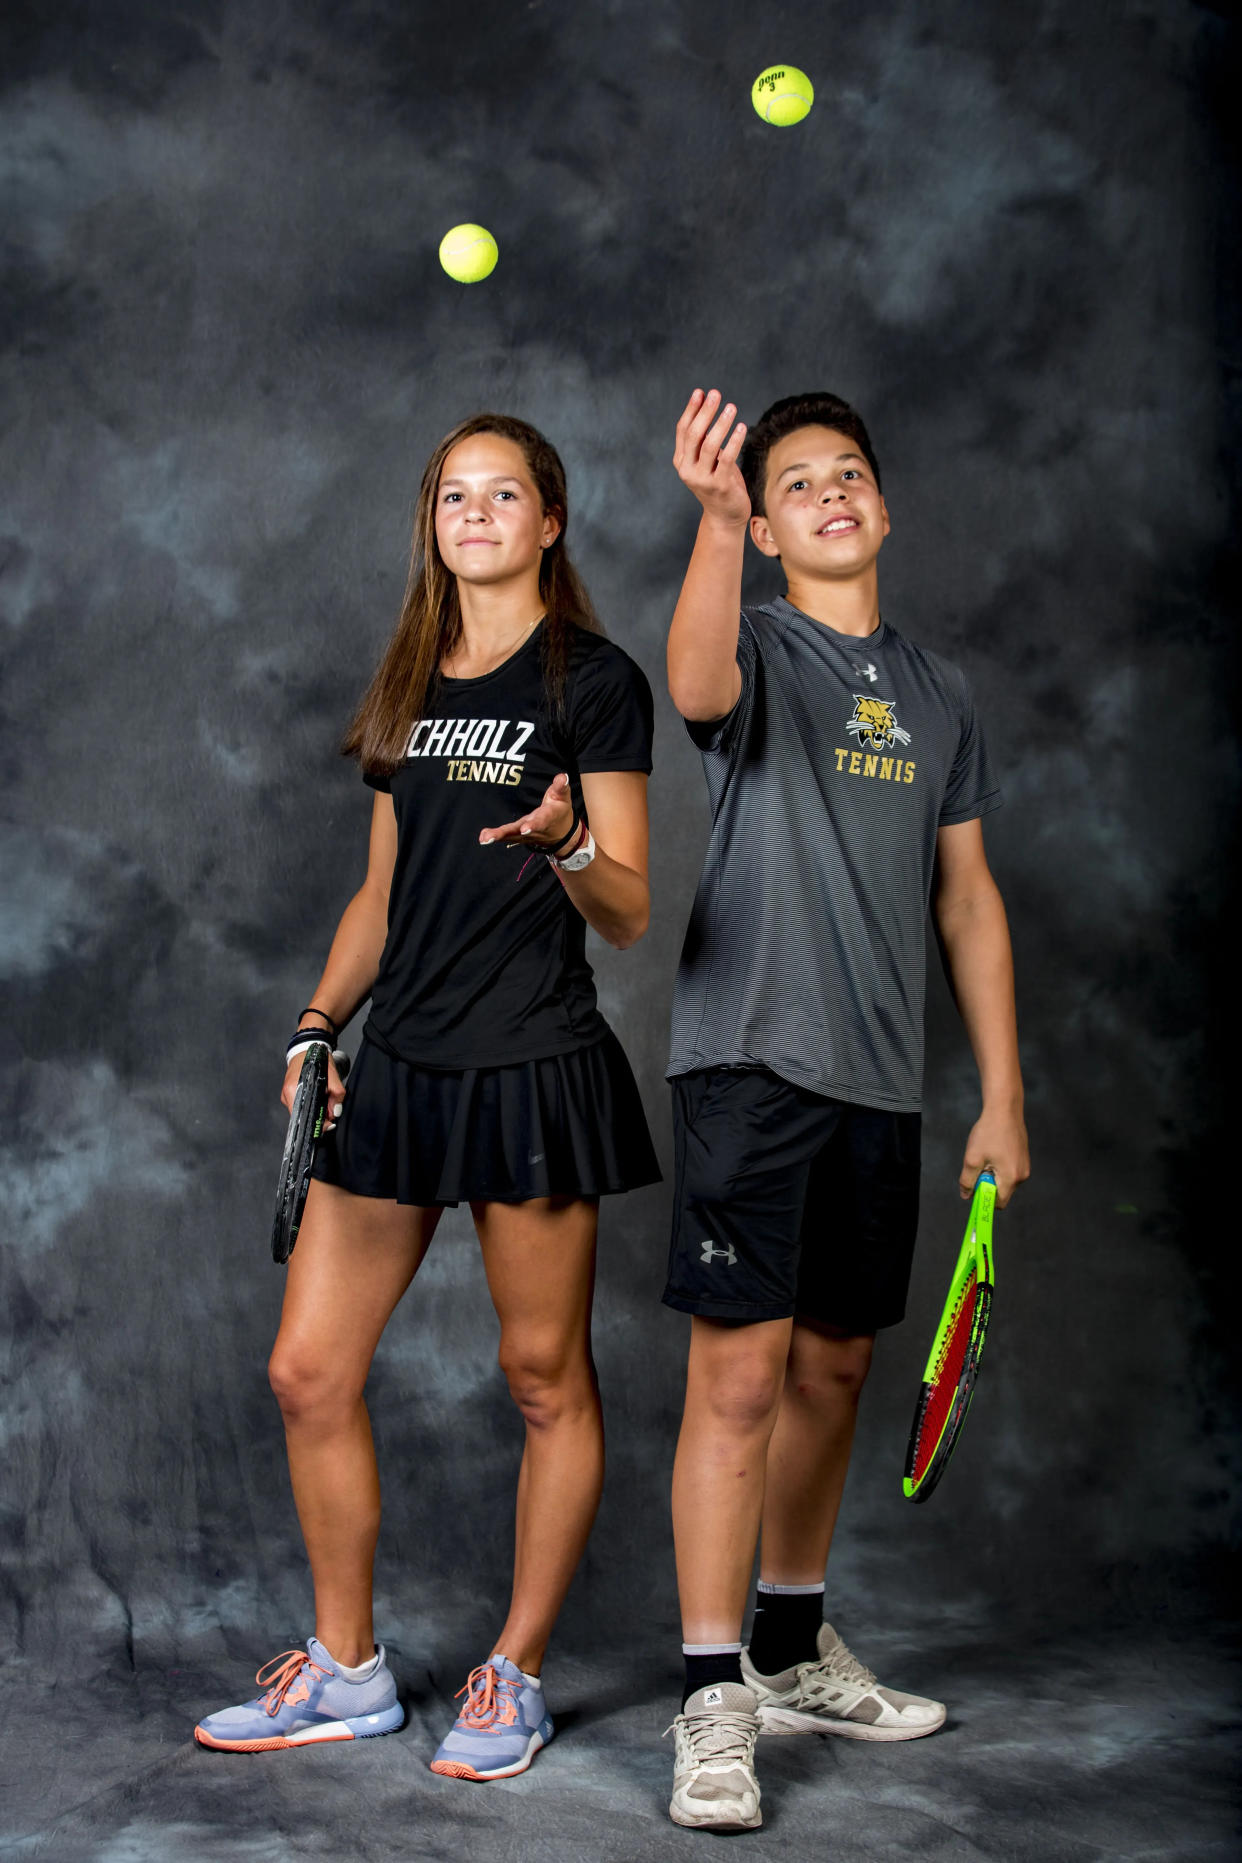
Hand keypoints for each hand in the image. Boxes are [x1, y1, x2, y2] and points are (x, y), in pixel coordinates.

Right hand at [282, 1047, 346, 1130]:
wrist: (307, 1047)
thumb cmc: (317, 1060)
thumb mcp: (332, 1076)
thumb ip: (336, 1094)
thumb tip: (335, 1112)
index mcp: (294, 1090)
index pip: (302, 1117)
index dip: (316, 1123)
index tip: (327, 1124)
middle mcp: (287, 1094)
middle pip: (302, 1116)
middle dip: (317, 1117)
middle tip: (329, 1113)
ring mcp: (286, 1094)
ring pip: (301, 1111)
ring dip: (313, 1110)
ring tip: (323, 1102)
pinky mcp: (288, 1093)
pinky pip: (299, 1104)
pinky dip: (309, 1104)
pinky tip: (316, 1098)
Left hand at [479, 771, 575, 850]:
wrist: (561, 834)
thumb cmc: (560, 810)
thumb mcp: (563, 797)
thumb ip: (561, 786)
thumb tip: (562, 776)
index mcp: (547, 817)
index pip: (541, 821)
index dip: (533, 825)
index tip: (524, 829)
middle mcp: (535, 828)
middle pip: (519, 831)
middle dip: (506, 833)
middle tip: (492, 837)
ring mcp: (526, 835)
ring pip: (511, 836)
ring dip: (497, 836)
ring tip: (484, 838)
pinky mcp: (519, 836)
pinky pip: (507, 837)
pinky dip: (496, 837)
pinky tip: (483, 837)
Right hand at [673, 388, 750, 526]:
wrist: (725, 516)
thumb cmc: (719, 483)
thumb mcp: (707, 460)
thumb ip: (704, 441)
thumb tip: (708, 408)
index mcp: (681, 461)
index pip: (683, 430)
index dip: (691, 409)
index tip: (701, 392)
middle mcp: (687, 470)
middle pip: (694, 435)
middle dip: (704, 412)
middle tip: (715, 394)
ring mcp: (702, 479)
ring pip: (709, 445)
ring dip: (721, 423)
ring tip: (731, 407)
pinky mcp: (719, 485)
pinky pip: (727, 458)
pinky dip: (734, 441)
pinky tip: (742, 427)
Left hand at [959, 1107, 1029, 1208]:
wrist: (1004, 1109)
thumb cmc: (988, 1132)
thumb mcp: (972, 1158)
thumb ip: (967, 1181)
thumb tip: (966, 1195)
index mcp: (1011, 1178)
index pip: (999, 1203)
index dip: (984, 1199)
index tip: (974, 1189)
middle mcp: (1022, 1175)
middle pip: (1002, 1192)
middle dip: (987, 1184)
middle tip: (978, 1166)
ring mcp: (1025, 1165)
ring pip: (1005, 1180)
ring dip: (992, 1174)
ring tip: (985, 1155)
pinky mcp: (1023, 1157)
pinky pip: (1009, 1170)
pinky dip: (998, 1166)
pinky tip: (992, 1149)